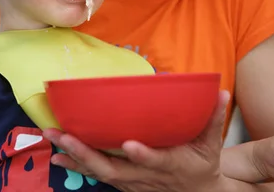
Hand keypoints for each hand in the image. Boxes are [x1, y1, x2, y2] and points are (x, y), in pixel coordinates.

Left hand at [43, 90, 230, 191]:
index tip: (128, 143)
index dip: (143, 155)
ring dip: (75, 158)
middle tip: (64, 137)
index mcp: (171, 166)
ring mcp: (133, 183)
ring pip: (101, 174)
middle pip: (114, 170)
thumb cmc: (202, 166)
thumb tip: (220, 91)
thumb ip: (212, 120)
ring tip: (53, 141)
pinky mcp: (124, 184)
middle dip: (86, 154)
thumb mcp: (211, 146)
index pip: (157, 162)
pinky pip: (98, 175)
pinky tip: (58, 155)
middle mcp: (147, 178)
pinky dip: (77, 165)